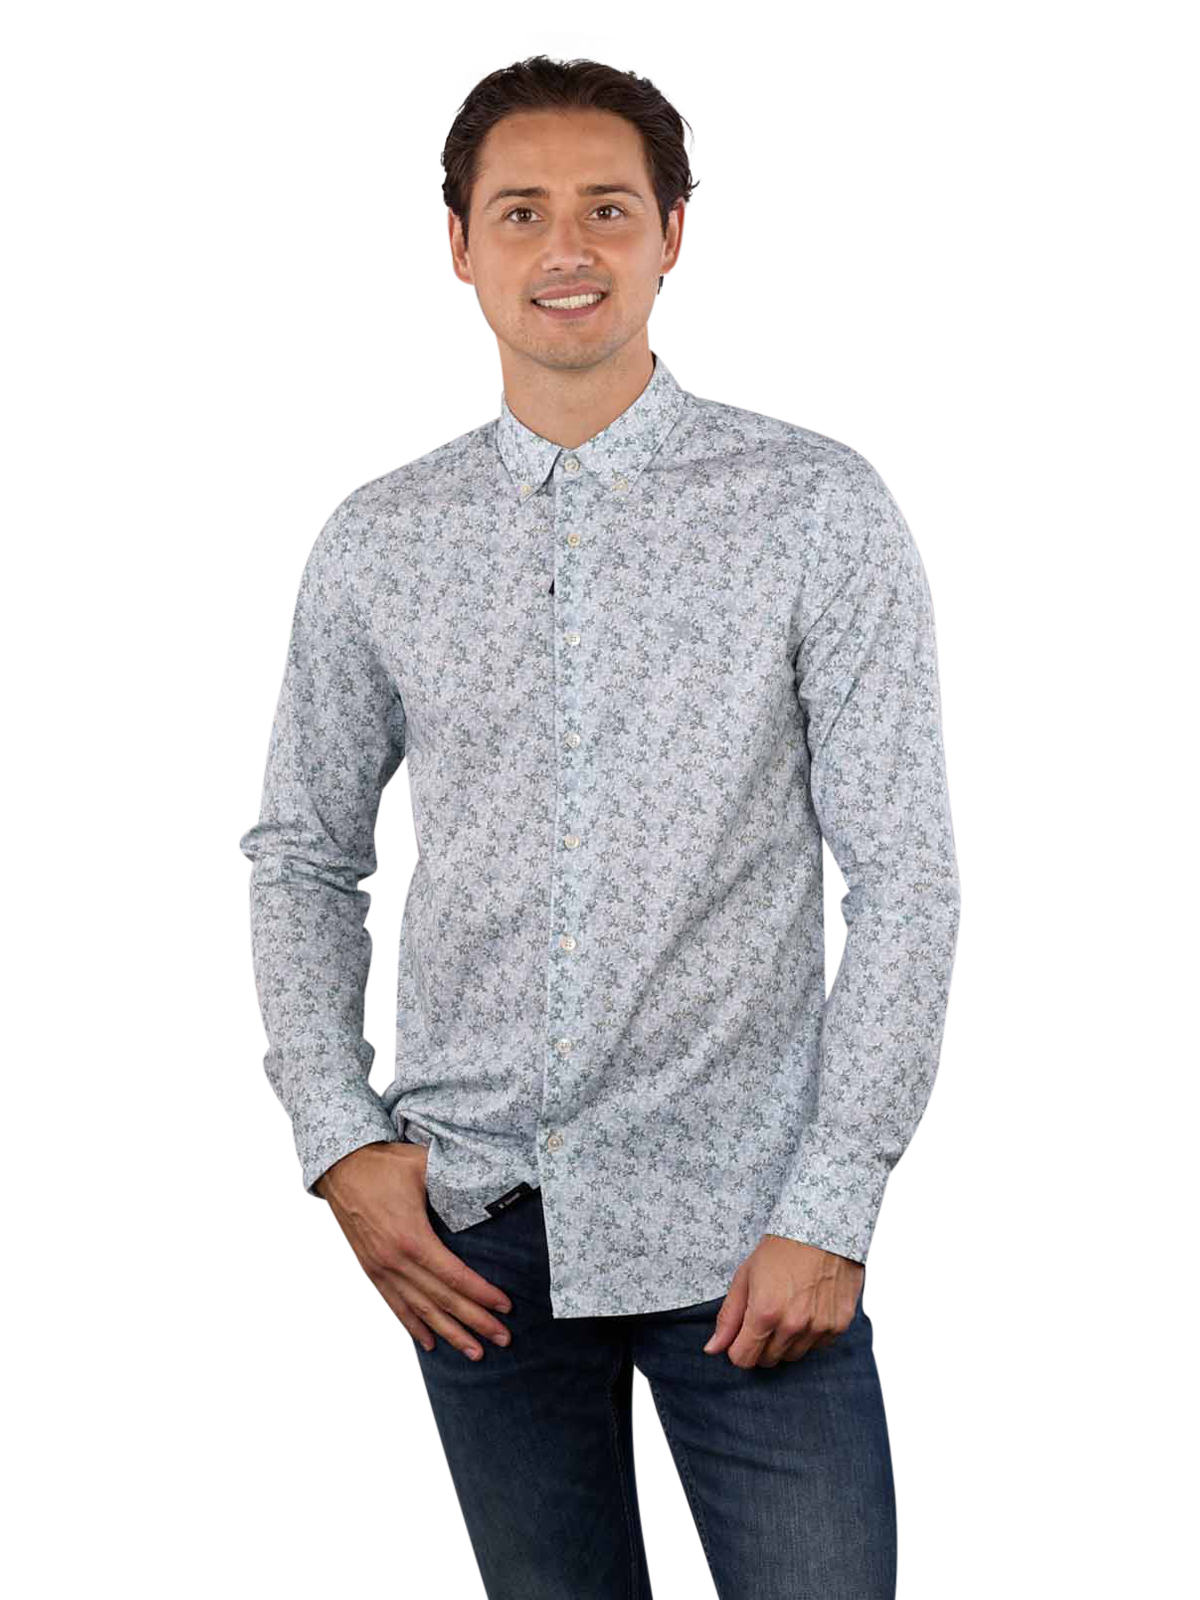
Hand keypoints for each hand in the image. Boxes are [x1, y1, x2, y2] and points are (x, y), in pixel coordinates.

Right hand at [316, 1141, 512, 1360]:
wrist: (340, 1169)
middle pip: (442, 1301)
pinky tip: (430, 1343)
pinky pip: (396, 1304)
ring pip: (420, 1310)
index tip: (506, 1307)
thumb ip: (453, 1176)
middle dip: (475, 1322)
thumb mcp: (423, 1164)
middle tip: (503, 1339)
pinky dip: (414, 1326)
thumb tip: (487, 1179)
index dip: (482, 1295)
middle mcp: (395, 1261)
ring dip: (449, 1334)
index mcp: (412, 1238)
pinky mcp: (372, 1269)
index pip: (455, 1277)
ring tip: (474, 1353)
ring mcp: (381, 1268)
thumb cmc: (385, 1164)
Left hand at [702, 1235, 864, 1367]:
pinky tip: (808, 1310)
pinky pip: (817, 1346)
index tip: (742, 1336)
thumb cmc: (782, 1249)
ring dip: (786, 1342)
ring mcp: (819, 1327)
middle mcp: (793, 1325)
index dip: (738, 1348)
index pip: (743, 1359)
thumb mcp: (745, 1277)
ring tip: (788, 1310)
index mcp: (765, 1313)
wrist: (822, 1230)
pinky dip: (810, 1335)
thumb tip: (713, 1348)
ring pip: (793, 1356)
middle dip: (761, 1345)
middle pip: (768, 1360)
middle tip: (766, 1317)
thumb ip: (728, 1317)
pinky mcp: (838, 1325)